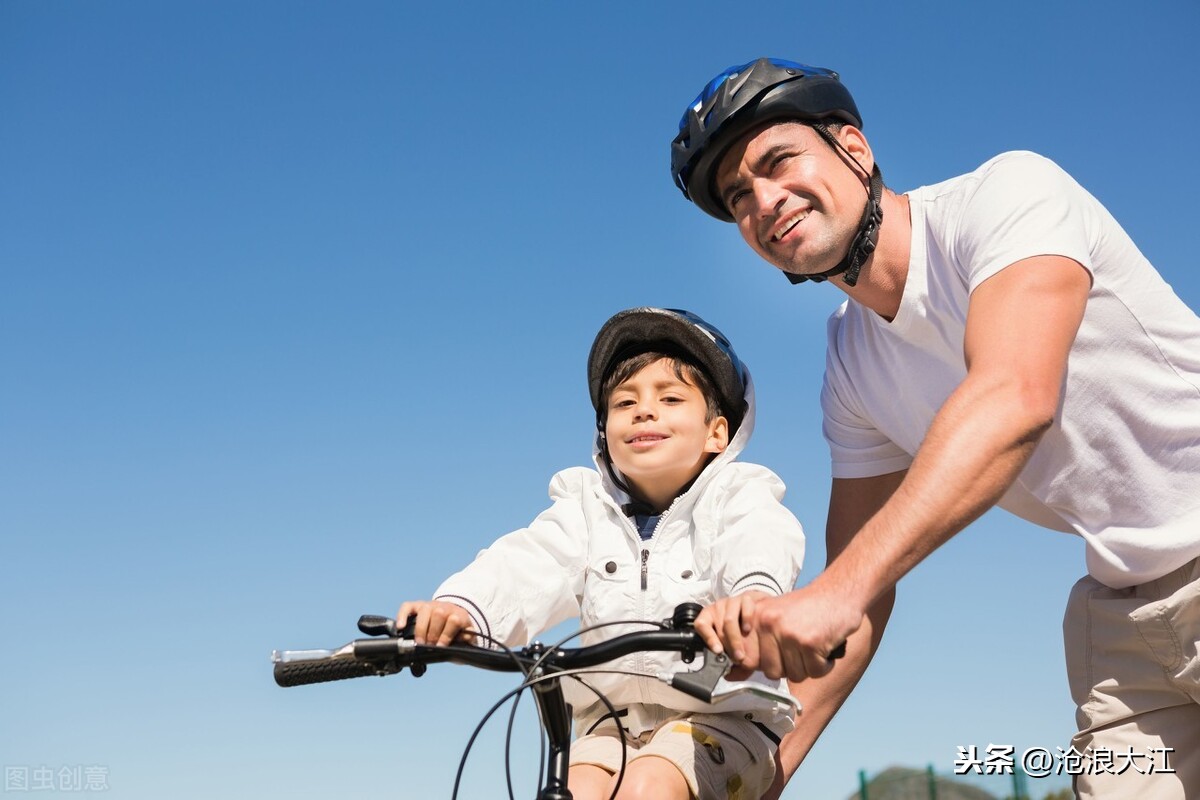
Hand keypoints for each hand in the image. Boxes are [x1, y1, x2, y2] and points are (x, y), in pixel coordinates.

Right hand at [396, 600, 475, 645]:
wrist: (453, 617)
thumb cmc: (457, 632)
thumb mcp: (466, 638)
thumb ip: (467, 641)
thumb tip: (463, 641)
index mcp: (459, 615)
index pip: (454, 620)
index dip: (446, 635)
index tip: (440, 646)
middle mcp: (445, 608)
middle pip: (438, 614)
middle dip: (432, 633)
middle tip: (429, 645)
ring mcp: (430, 605)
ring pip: (424, 610)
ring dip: (421, 629)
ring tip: (419, 642)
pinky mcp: (417, 606)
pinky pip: (408, 607)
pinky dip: (402, 616)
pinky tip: (400, 626)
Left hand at [695, 590, 768, 666]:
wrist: (765, 614)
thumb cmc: (749, 634)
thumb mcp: (740, 649)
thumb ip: (734, 665)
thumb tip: (727, 676)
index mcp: (711, 619)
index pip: (701, 624)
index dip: (708, 638)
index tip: (718, 651)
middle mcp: (719, 608)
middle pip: (718, 626)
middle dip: (728, 644)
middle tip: (737, 657)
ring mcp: (733, 602)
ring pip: (728, 618)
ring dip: (735, 637)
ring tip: (742, 649)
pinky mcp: (747, 597)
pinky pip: (744, 605)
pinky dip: (746, 619)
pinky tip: (749, 629)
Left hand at [700, 583, 861, 681]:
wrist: (838, 592)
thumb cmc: (807, 607)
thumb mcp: (774, 615)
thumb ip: (756, 641)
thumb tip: (734, 673)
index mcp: (757, 618)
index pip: (747, 660)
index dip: (762, 665)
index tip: (776, 659)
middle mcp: (769, 625)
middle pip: (771, 671)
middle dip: (789, 667)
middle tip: (801, 651)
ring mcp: (789, 634)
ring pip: (794, 674)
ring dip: (808, 667)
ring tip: (814, 647)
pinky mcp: (809, 643)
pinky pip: (814, 671)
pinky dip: (824, 666)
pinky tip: (825, 649)